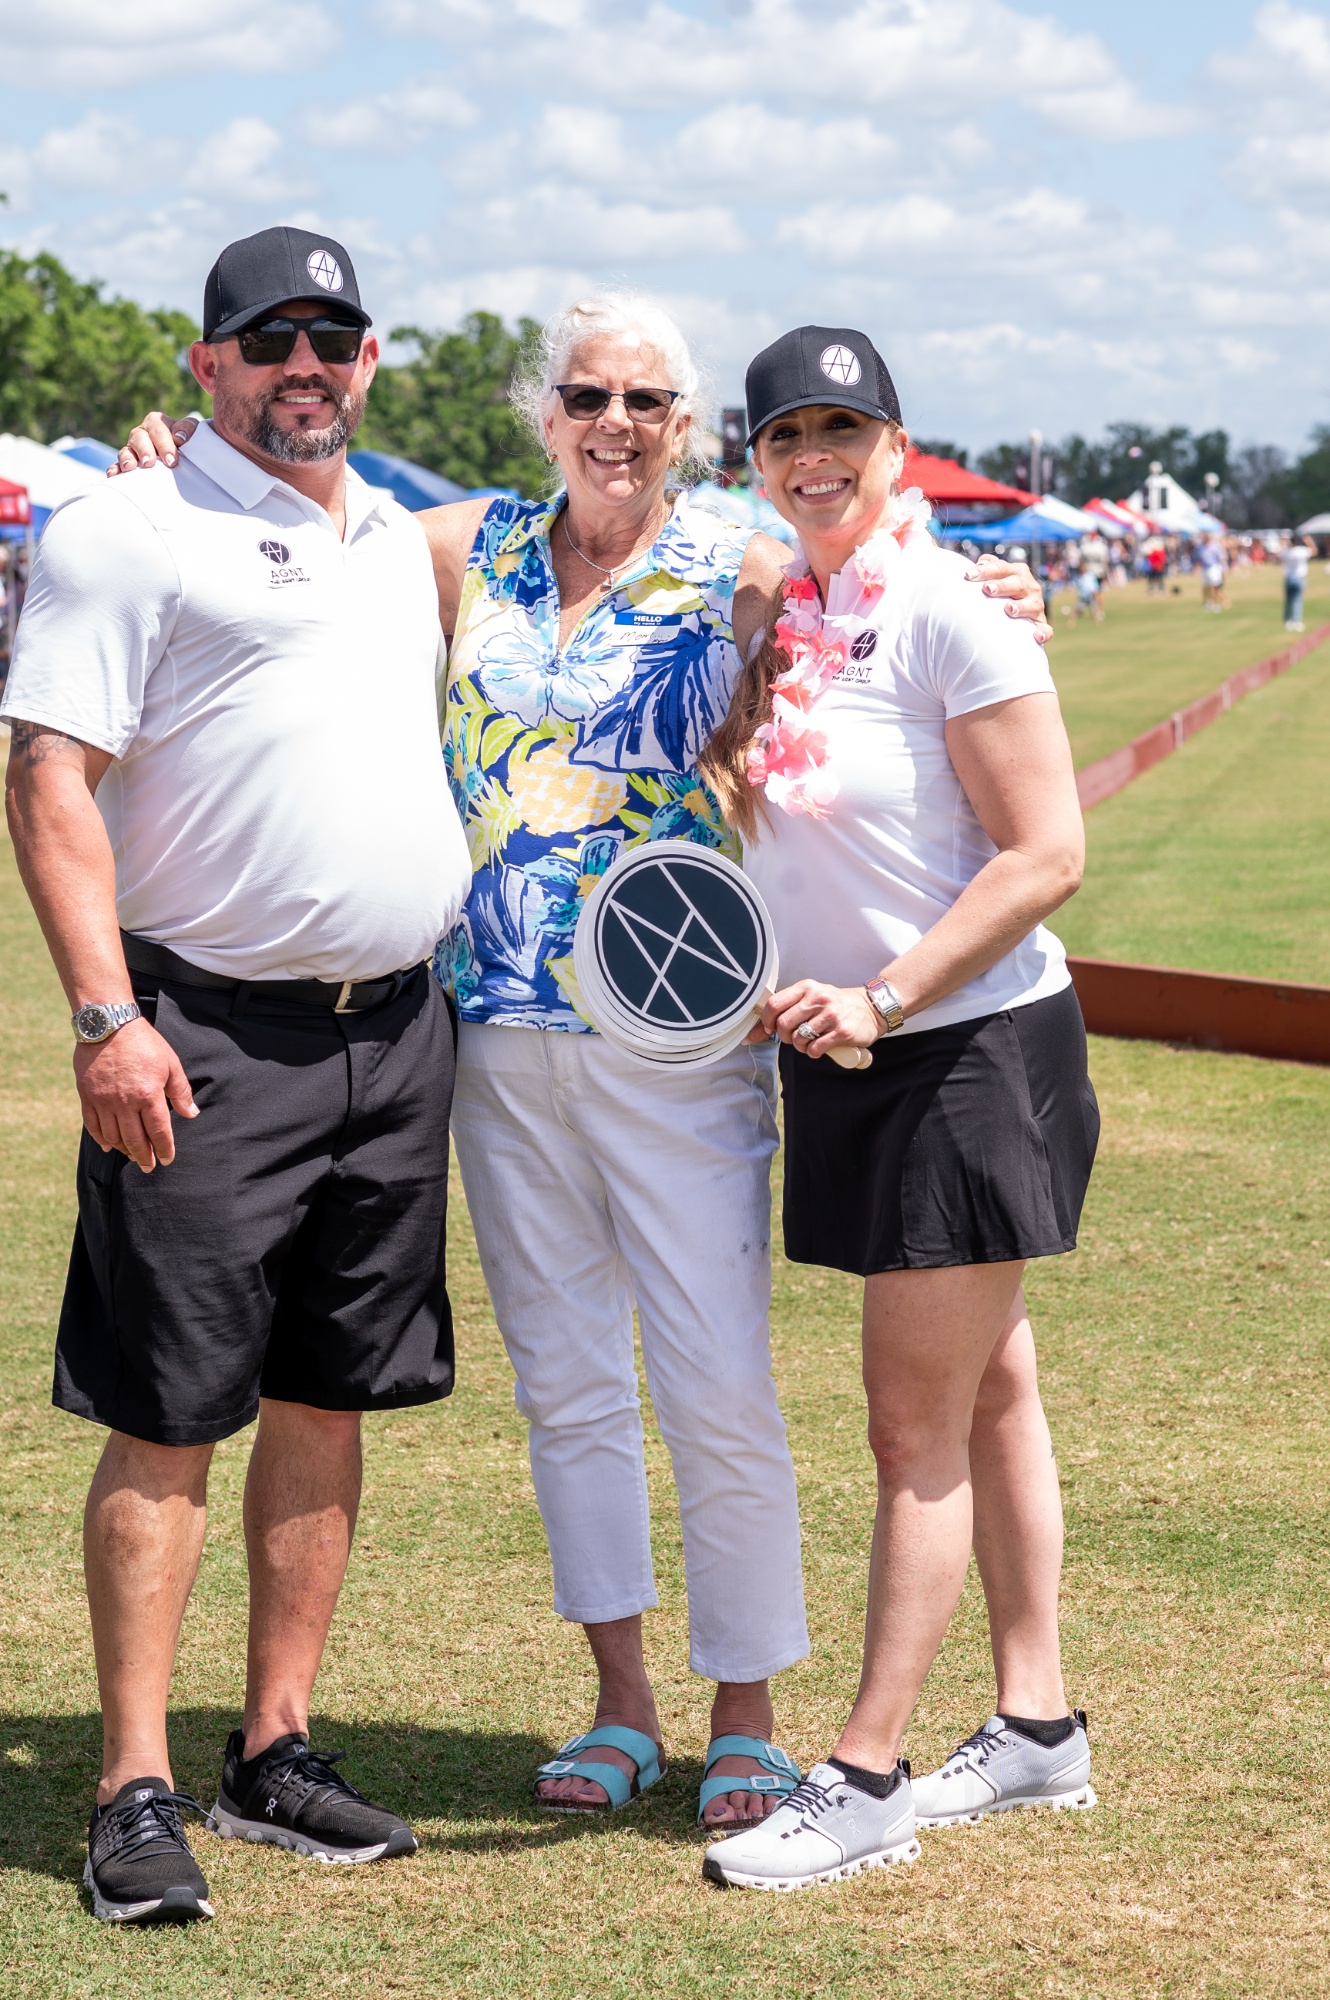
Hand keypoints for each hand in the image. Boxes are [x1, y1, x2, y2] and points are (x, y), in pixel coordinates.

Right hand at [73, 1017, 198, 1169]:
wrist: (109, 1024)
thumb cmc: (144, 1043)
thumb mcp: (171, 1063)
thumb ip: (180, 1091)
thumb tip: (191, 1113)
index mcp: (149, 1095)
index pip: (159, 1131)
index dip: (164, 1149)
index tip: (167, 1159)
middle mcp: (125, 1102)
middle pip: (135, 1140)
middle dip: (144, 1157)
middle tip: (149, 1167)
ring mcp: (103, 1100)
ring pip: (113, 1136)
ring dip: (124, 1150)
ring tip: (133, 1156)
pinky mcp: (87, 1095)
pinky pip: (92, 1125)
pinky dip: (100, 1138)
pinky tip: (108, 1146)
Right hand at [108, 413, 196, 476]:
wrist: (187, 458)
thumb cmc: (190, 444)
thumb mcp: (194, 433)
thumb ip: (188, 429)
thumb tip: (180, 436)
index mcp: (157, 423)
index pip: (158, 428)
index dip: (164, 443)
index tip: (172, 460)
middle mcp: (143, 434)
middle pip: (139, 438)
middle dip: (145, 450)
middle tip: (150, 463)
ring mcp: (133, 449)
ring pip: (126, 450)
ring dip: (127, 458)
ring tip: (130, 467)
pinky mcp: (127, 464)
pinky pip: (117, 466)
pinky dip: (115, 470)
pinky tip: (114, 476)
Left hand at [762, 979, 881, 1057]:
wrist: (871, 1008)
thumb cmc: (837, 1005)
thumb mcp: (811, 999)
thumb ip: (785, 1011)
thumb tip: (753, 1033)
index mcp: (807, 988)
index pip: (774, 1004)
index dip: (766, 1021)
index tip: (770, 1029)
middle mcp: (818, 999)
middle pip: (783, 1024)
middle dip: (784, 1037)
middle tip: (794, 1037)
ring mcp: (831, 1015)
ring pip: (798, 1039)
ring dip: (800, 1046)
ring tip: (810, 1042)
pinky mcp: (842, 1032)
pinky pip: (815, 1049)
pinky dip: (813, 1052)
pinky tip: (820, 1047)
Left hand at [966, 554, 1052, 645]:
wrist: (1021, 615)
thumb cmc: (1004, 593)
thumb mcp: (999, 577)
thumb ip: (990, 568)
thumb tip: (981, 561)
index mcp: (1017, 573)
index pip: (1001, 568)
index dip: (985, 571)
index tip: (968, 575)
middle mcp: (1029, 587)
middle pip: (1016, 583)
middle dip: (1002, 585)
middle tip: (987, 589)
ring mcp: (1036, 605)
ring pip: (1032, 605)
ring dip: (1021, 606)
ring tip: (1009, 609)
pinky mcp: (1041, 624)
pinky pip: (1045, 629)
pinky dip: (1043, 633)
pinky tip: (1036, 637)